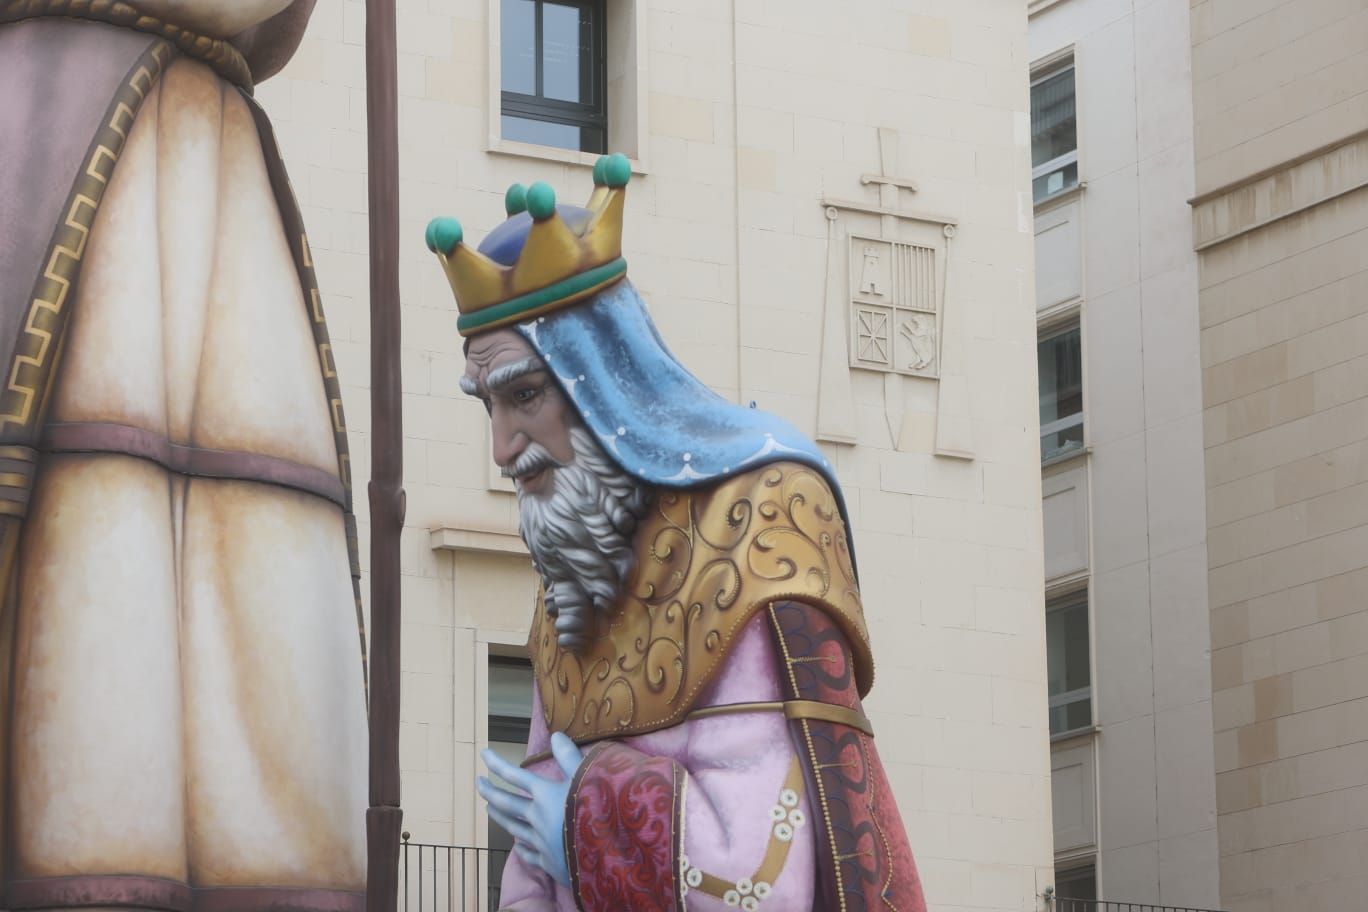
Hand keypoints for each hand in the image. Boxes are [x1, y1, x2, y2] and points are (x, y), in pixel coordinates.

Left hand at [478, 732, 583, 887]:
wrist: (605, 854)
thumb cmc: (596, 810)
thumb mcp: (586, 777)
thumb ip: (569, 758)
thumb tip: (555, 735)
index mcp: (545, 794)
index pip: (515, 776)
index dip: (498, 764)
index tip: (483, 754)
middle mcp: (537, 816)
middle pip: (507, 803)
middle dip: (490, 791)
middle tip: (478, 783)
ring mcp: (540, 841)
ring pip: (513, 827)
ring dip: (499, 817)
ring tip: (488, 809)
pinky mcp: (547, 861)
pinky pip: (528, 854)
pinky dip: (520, 848)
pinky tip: (517, 847)